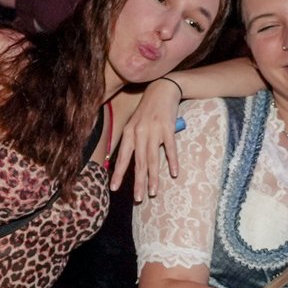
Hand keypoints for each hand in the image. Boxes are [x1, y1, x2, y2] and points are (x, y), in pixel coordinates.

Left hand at [111, 78, 181, 200]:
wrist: (162, 88)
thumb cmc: (148, 109)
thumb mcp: (135, 123)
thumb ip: (131, 141)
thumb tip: (123, 159)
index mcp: (129, 133)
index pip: (122, 157)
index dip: (118, 173)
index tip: (113, 189)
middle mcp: (139, 133)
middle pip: (138, 162)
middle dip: (137, 182)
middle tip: (137, 198)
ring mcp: (154, 130)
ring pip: (152, 159)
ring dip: (153, 177)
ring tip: (153, 192)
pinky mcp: (168, 128)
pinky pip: (170, 148)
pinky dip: (172, 161)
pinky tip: (174, 173)